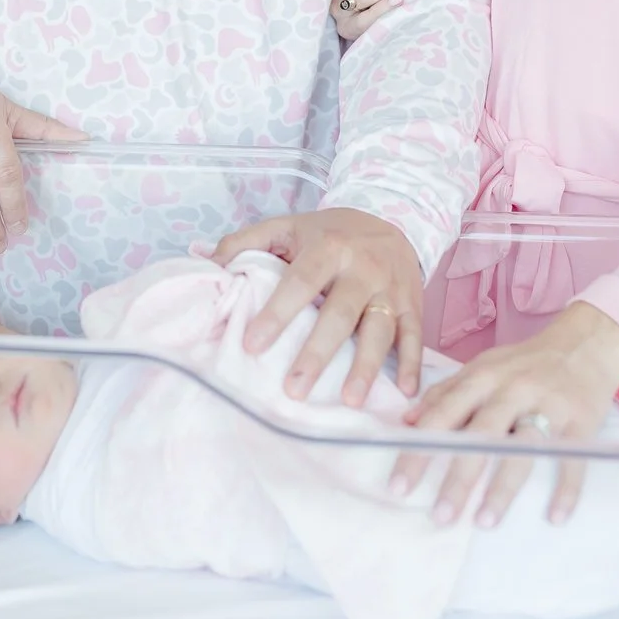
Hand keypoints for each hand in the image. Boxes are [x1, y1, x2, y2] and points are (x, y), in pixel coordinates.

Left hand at [212, 208, 423, 403]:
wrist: (392, 219)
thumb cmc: (330, 233)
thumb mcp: (287, 226)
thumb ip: (245, 242)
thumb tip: (205, 260)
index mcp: (328, 248)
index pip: (299, 284)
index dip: (276, 315)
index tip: (252, 346)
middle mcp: (363, 268)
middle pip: (339, 314)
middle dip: (317, 353)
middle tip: (294, 389)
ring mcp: (391, 289)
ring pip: (379, 329)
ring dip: (366, 366)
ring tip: (350, 399)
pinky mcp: (413, 305)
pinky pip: (414, 336)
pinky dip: (412, 364)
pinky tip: (405, 392)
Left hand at [389, 301, 618, 527]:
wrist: (587, 341)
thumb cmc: (527, 361)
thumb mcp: (483, 367)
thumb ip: (445, 393)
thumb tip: (407, 423)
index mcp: (483, 377)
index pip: (443, 416)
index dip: (419, 450)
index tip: (399, 486)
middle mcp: (513, 389)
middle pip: (482, 435)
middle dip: (459, 477)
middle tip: (440, 515)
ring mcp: (550, 405)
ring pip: (524, 448)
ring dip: (504, 487)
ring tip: (484, 521)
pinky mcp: (582, 421)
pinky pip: (573, 458)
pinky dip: (566, 489)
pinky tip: (554, 517)